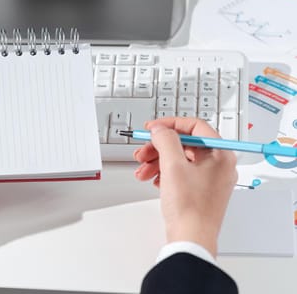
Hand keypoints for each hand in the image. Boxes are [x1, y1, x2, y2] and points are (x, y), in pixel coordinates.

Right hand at [133, 117, 237, 255]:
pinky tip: (153, 180)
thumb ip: (165, 140)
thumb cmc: (190, 208)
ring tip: (143, 171)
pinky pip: (181, 173)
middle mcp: (219, 165)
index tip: (153, 128)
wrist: (191, 239)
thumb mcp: (173, 165)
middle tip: (143, 152)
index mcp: (221, 154)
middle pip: (185, 144)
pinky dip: (164, 173)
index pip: (195, 126)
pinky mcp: (200, 191)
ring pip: (180, 159)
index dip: (170, 125)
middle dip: (159, 147)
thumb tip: (160, 129)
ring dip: (157, 161)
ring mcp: (210, 179)